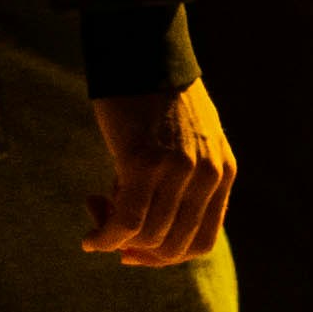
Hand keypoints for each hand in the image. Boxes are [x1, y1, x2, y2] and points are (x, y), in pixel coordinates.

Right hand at [84, 84, 235, 266]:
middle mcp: (207, 173)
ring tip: (95, 214)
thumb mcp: (185, 144)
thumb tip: (141, 235)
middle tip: (109, 235)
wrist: (141, 54)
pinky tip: (89, 237)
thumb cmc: (154, 99)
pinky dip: (104, 237)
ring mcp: (179, 168)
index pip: (201, 241)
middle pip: (174, 246)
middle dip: (138, 252)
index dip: (167, 257)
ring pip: (147, 237)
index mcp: (223, 171)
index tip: (135, 251)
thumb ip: (180, 183)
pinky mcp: (146, 162)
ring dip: (115, 240)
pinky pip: (125, 222)